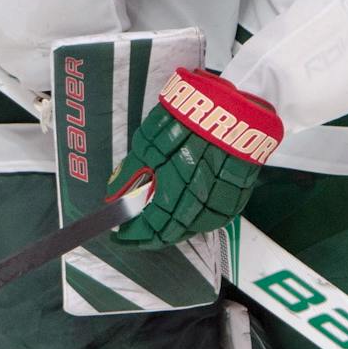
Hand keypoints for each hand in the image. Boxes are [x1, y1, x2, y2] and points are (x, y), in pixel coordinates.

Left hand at [109, 69, 283, 247]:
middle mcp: (198, 207)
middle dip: (148, 236)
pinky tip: (180, 216)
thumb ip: (130, 175)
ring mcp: (219, 205)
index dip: (131, 234)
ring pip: (190, 229)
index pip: (149, 228)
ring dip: (170, 230)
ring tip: (153, 226)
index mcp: (174, 194)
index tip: (117, 235)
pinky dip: (190, 221)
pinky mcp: (234, 199)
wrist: (232, 112)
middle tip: (131, 233)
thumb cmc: (186, 123)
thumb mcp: (148, 144)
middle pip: (169, 234)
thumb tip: (113, 198)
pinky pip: (209, 219)